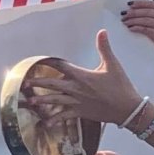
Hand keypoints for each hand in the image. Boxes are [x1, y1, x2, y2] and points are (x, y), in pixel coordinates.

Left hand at [24, 30, 142, 127]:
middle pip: (53, 84)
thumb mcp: (112, 64)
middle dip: (39, 83)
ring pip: (56, 101)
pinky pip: (65, 116)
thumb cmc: (121, 86)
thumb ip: (104, 48)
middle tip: (26, 82)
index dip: (50, 62)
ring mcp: (77, 102)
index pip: (62, 66)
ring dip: (43, 101)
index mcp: (82, 76)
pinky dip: (55, 119)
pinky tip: (46, 122)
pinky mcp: (80, 112)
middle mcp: (76, 89)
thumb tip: (102, 32)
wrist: (127, 108)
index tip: (39, 60)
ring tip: (31, 101)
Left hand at [119, 0, 153, 74]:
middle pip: (147, 11)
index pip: (151, 3)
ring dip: (133, 20)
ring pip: (145, 20)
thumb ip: (150, 11)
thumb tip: (135, 3)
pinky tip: (129, 28)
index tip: (129, 4)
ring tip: (124, 21)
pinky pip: (145, 29)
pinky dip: (136, 28)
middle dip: (134, 12)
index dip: (140, 3)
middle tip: (123, 14)